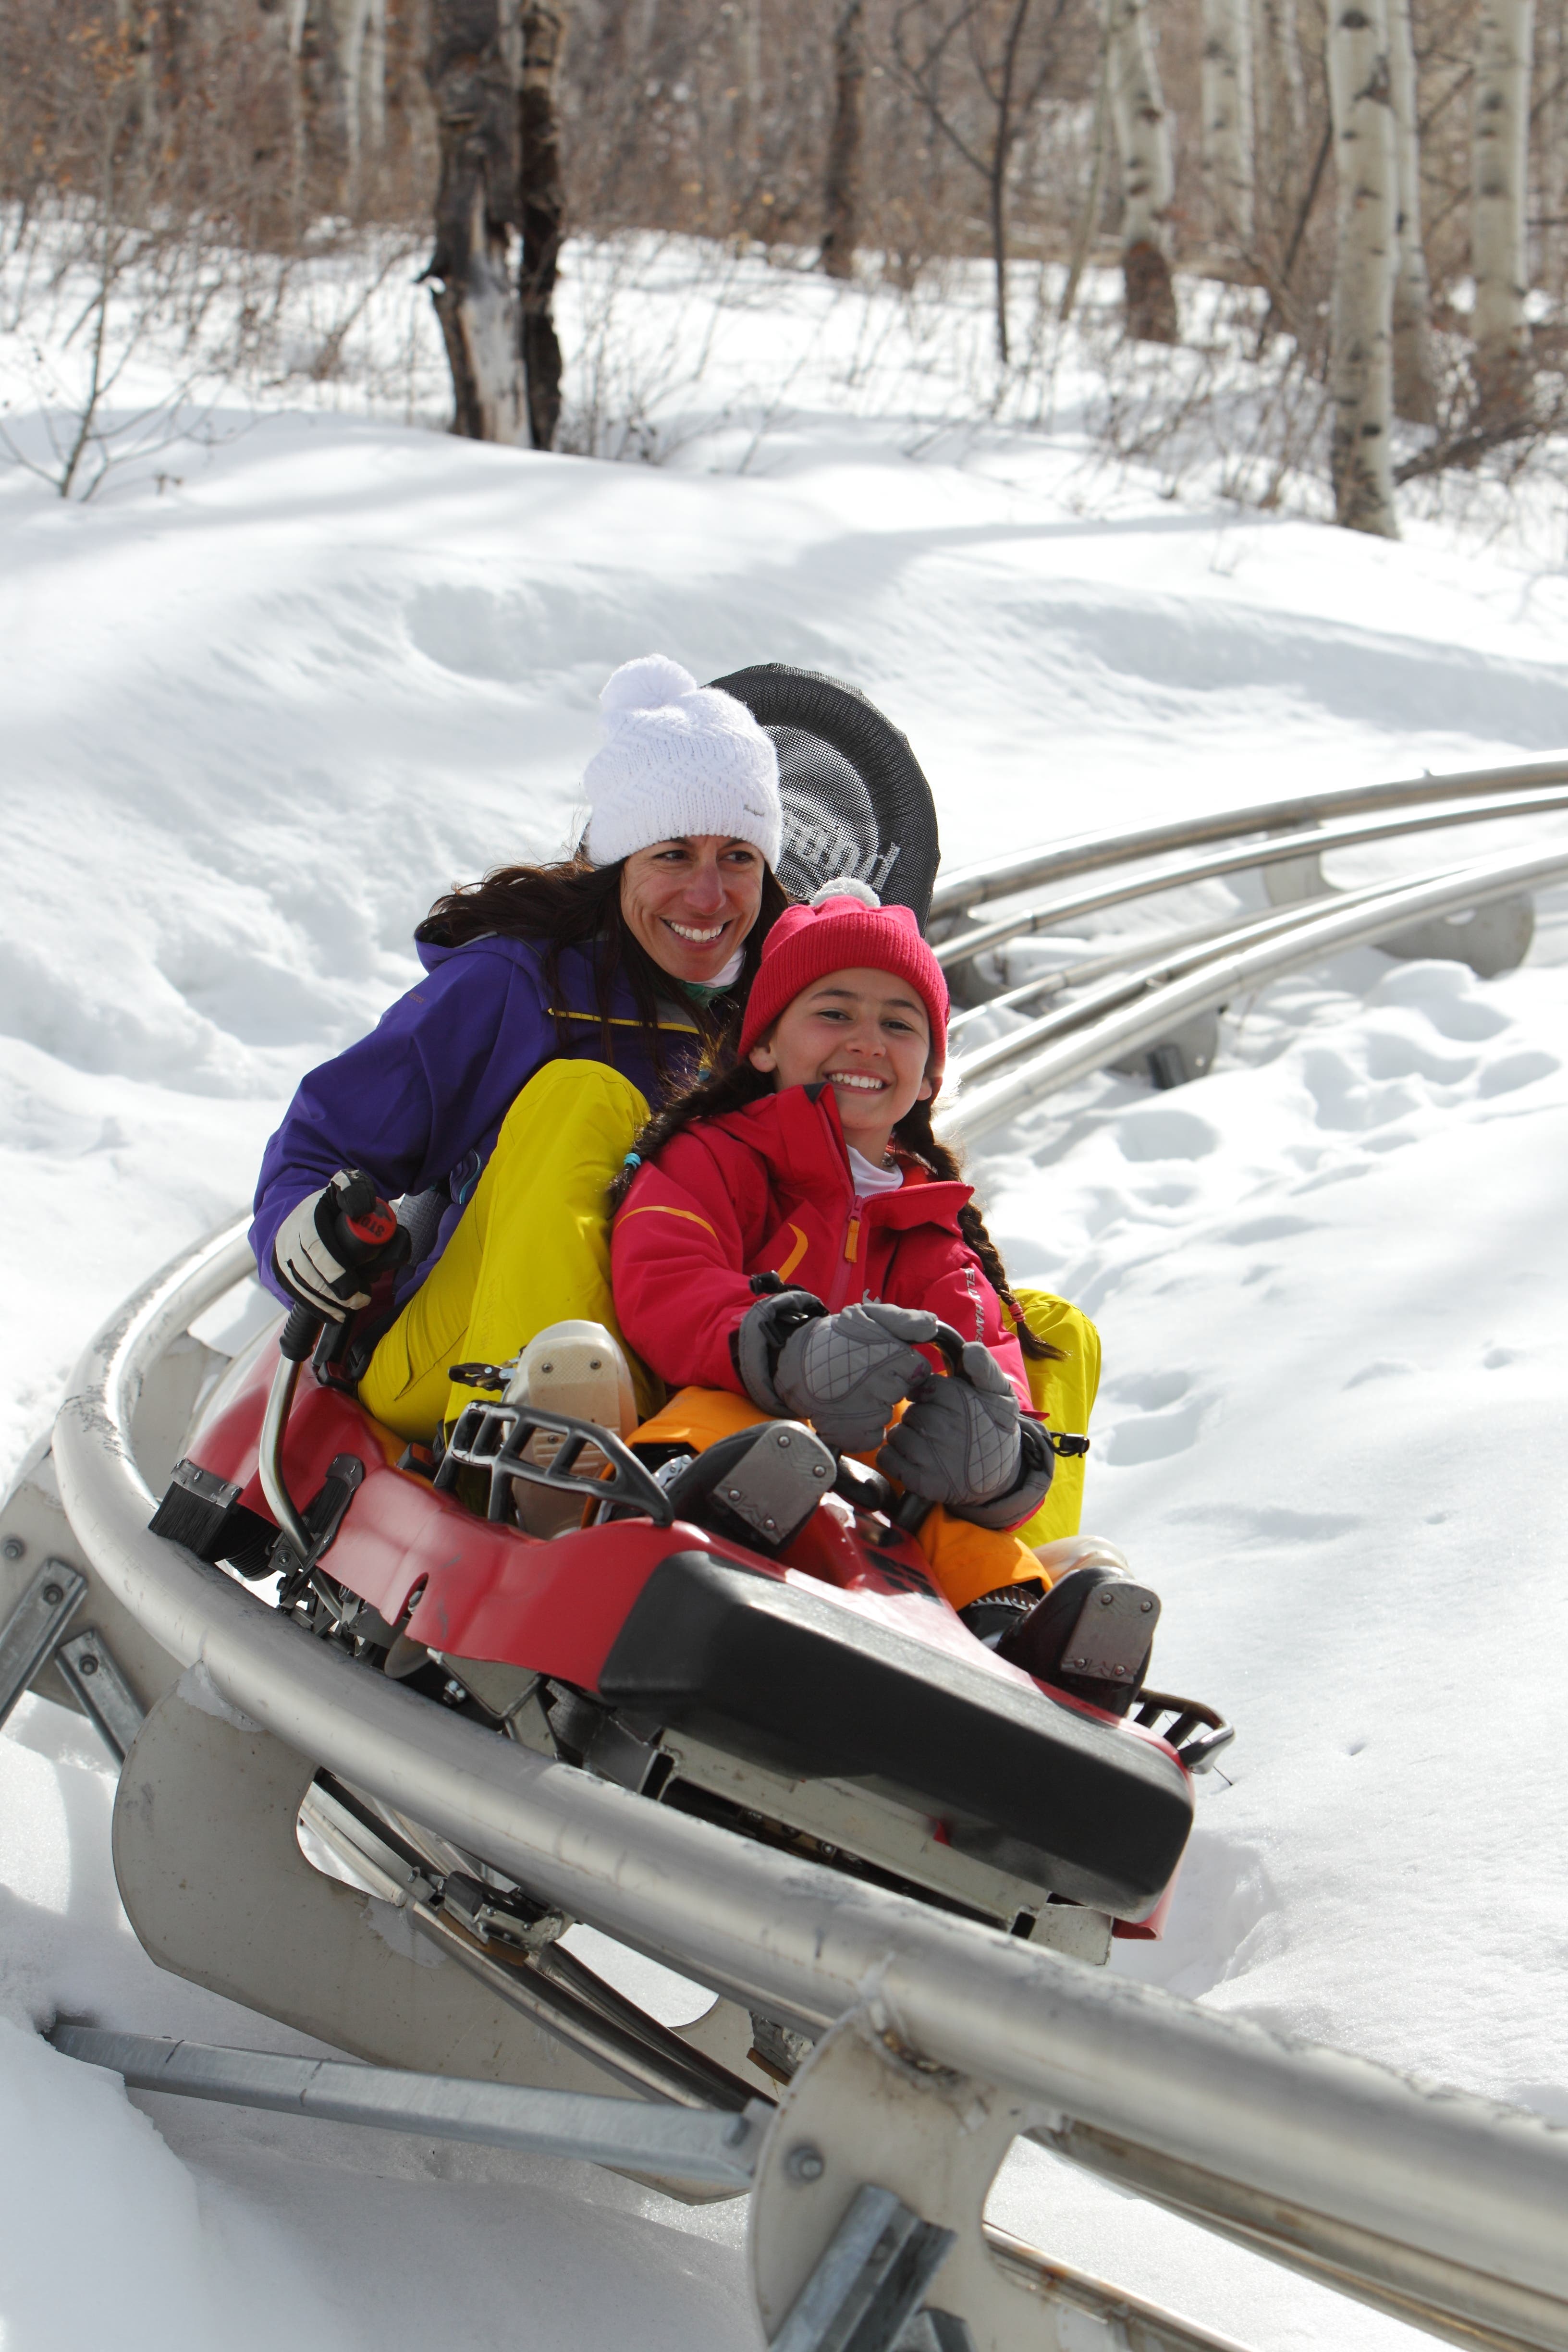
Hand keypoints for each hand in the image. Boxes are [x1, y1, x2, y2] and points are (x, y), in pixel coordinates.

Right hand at [273, 1169, 409, 1322]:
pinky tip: (333, 1316)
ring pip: (299, 1286)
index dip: (335, 1271)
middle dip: (334, 1293)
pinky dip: (313, 1307)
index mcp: (306, 1217)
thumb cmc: (334, 1201)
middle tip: (360, 1301)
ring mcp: (280, 1254)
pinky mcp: (278, 1270)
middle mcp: (287, 1236)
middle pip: (307, 1272)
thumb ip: (355, 1190)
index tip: (355, 1288)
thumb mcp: (346, 1185)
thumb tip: (360, 1210)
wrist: (304, 1209)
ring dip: (324, 1304)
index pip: (317, 1247)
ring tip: (349, 1311)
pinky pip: (293, 1293)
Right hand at [774, 1301, 937, 1453]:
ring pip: (887, 1414)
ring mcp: (867, 1412)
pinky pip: (873, 1435)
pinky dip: (864, 1428)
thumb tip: (932, 1326)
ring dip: (875, 1405)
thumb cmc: (838, 1338)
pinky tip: (850, 1410)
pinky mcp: (853, 1432)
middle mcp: (881, 1386)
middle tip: (865, 1373)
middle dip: (889, 1384)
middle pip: (901, 1392)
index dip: (903, 1365)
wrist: (799, 1362)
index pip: (918, 1369)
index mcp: (891, 1357)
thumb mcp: (869, 1316)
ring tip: (852, 1390)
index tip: (885, 1359)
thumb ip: (903, 1320)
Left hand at [879, 1341, 1049, 1526]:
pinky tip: (915, 1459)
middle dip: (921, 1416)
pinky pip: (887, 1457)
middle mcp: (943, 1428)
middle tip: (941, 1428)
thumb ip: (985, 1367)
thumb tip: (969, 1349)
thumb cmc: (995, 1428)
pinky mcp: (921, 1481)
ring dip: (906, 1437)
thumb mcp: (1001, 1393)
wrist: (1000, 1477)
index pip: (923, 1387)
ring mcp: (930, 1457)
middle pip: (910, 1411)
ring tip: (930, 1445)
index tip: (945, 1405)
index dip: (931, 1396)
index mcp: (959, 1401)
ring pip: (896, 1433)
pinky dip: (895, 1456)